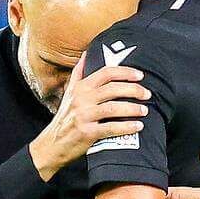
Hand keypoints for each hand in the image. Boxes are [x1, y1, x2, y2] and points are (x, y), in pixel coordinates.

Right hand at [30, 56, 149, 179]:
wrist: (52, 144)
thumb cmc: (65, 118)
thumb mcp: (69, 93)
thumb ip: (78, 74)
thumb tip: (86, 54)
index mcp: (80, 87)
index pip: (106, 73)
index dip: (125, 72)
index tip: (140, 75)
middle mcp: (81, 99)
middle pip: (113, 89)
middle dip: (134, 90)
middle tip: (147, 94)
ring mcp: (84, 116)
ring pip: (114, 108)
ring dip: (133, 108)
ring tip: (145, 111)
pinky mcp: (87, 133)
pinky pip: (111, 128)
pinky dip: (126, 127)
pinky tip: (138, 126)